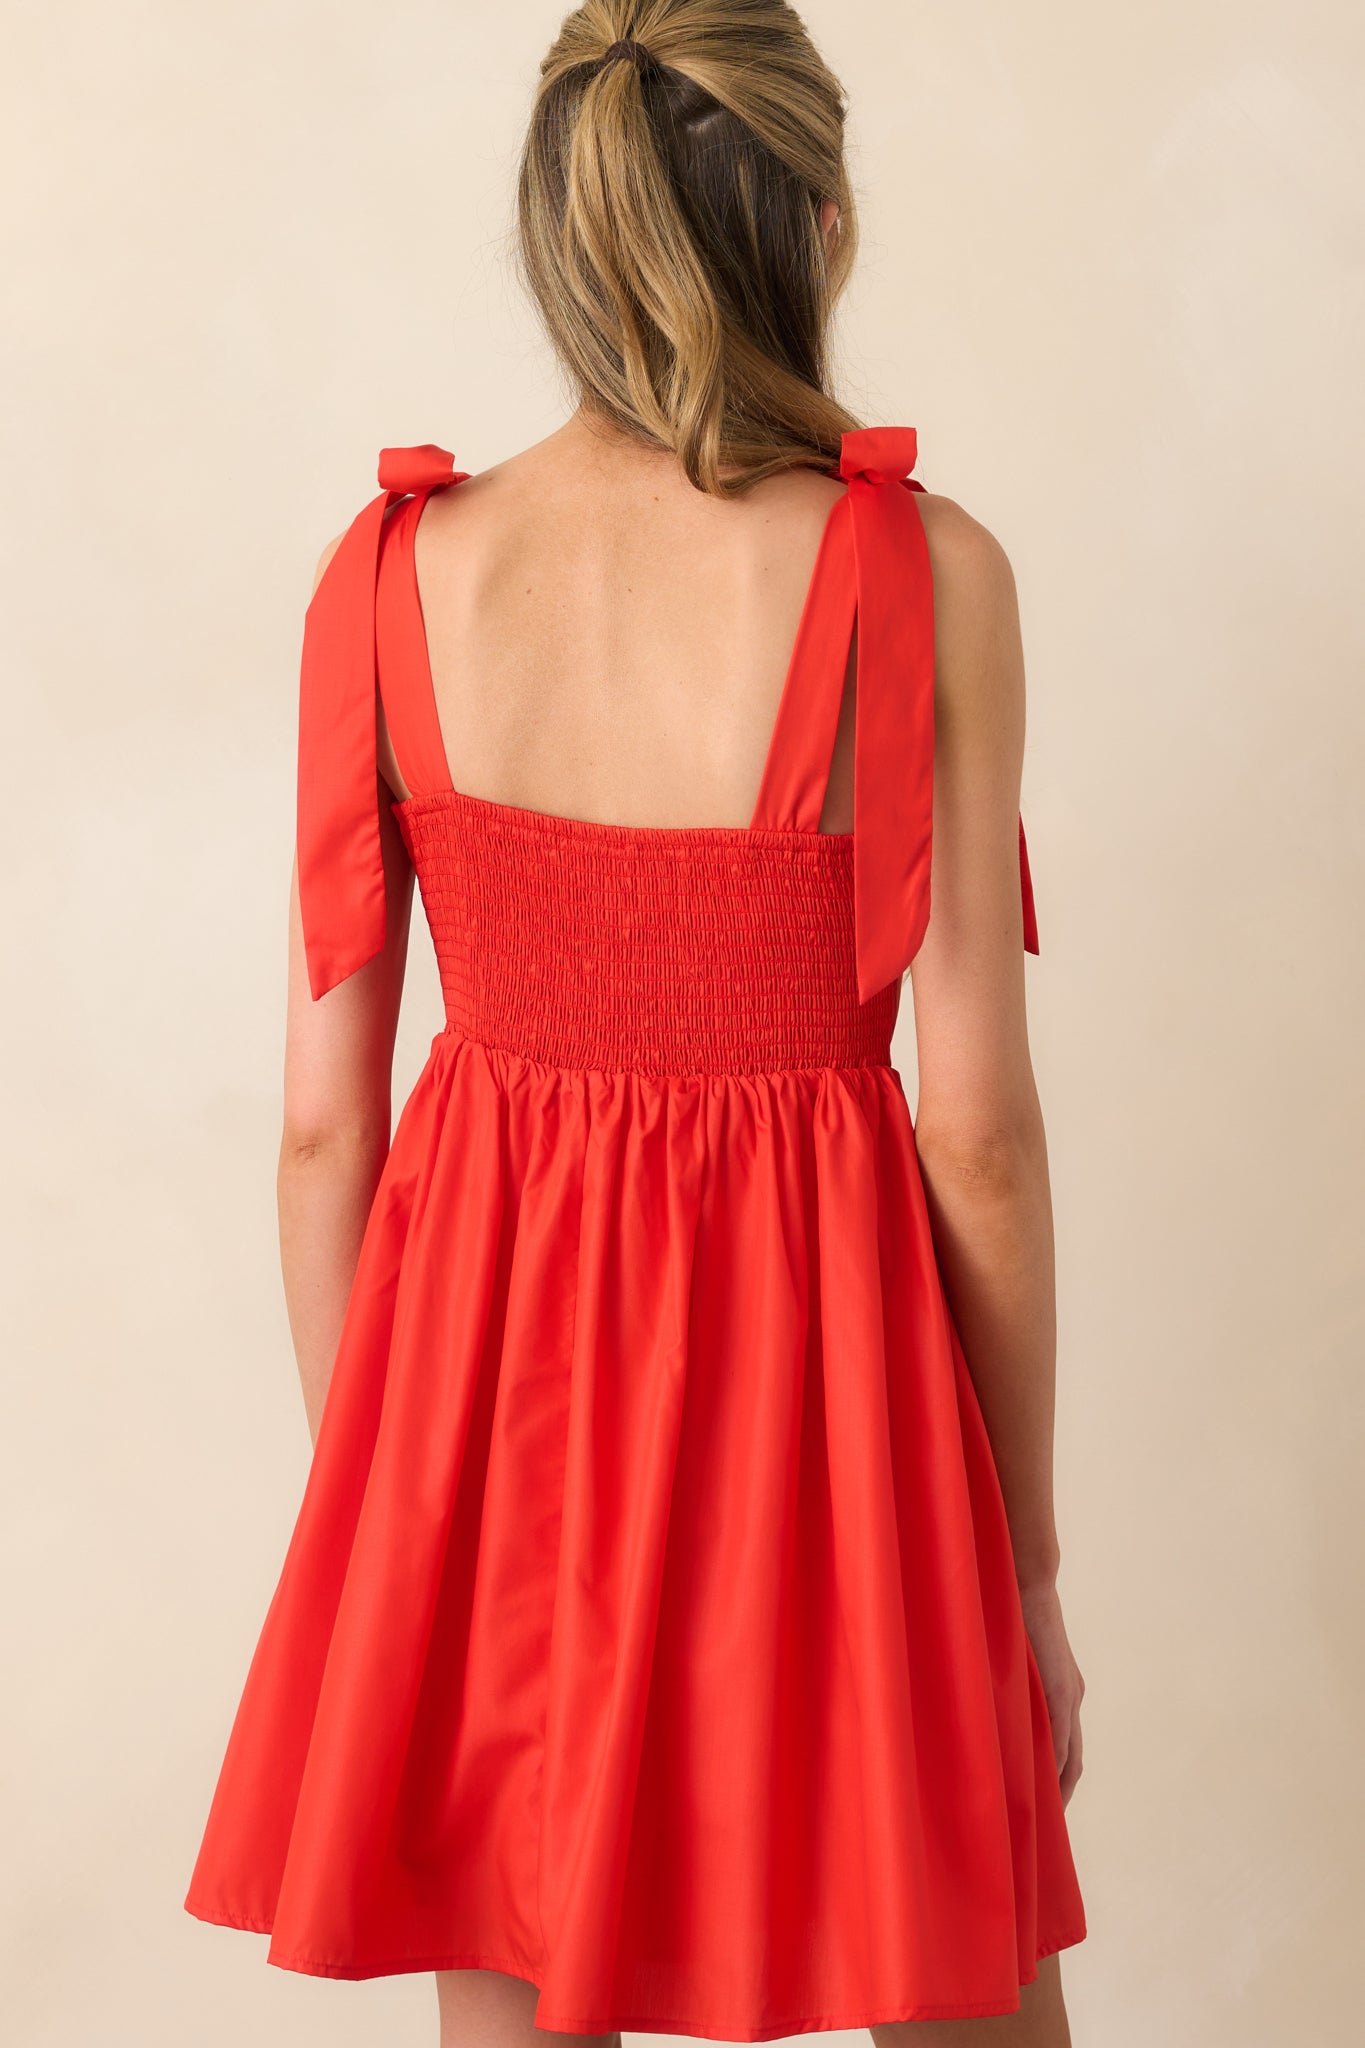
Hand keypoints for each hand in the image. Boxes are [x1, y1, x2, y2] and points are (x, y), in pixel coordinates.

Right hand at [1018, 1580, 1084, 1806]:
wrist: (1028, 1582)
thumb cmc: (1010, 1617)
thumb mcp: (1011, 1662)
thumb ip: (1006, 1689)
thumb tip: (984, 1716)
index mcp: (1063, 1692)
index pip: (1064, 1750)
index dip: (1056, 1781)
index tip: (1039, 1807)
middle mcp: (1073, 1697)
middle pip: (1073, 1762)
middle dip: (1060, 1795)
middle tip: (1041, 1828)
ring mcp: (1070, 1695)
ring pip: (1069, 1756)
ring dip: (1057, 1787)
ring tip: (1040, 1818)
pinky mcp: (1062, 1690)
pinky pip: (1060, 1739)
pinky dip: (1054, 1767)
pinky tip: (1043, 1788)